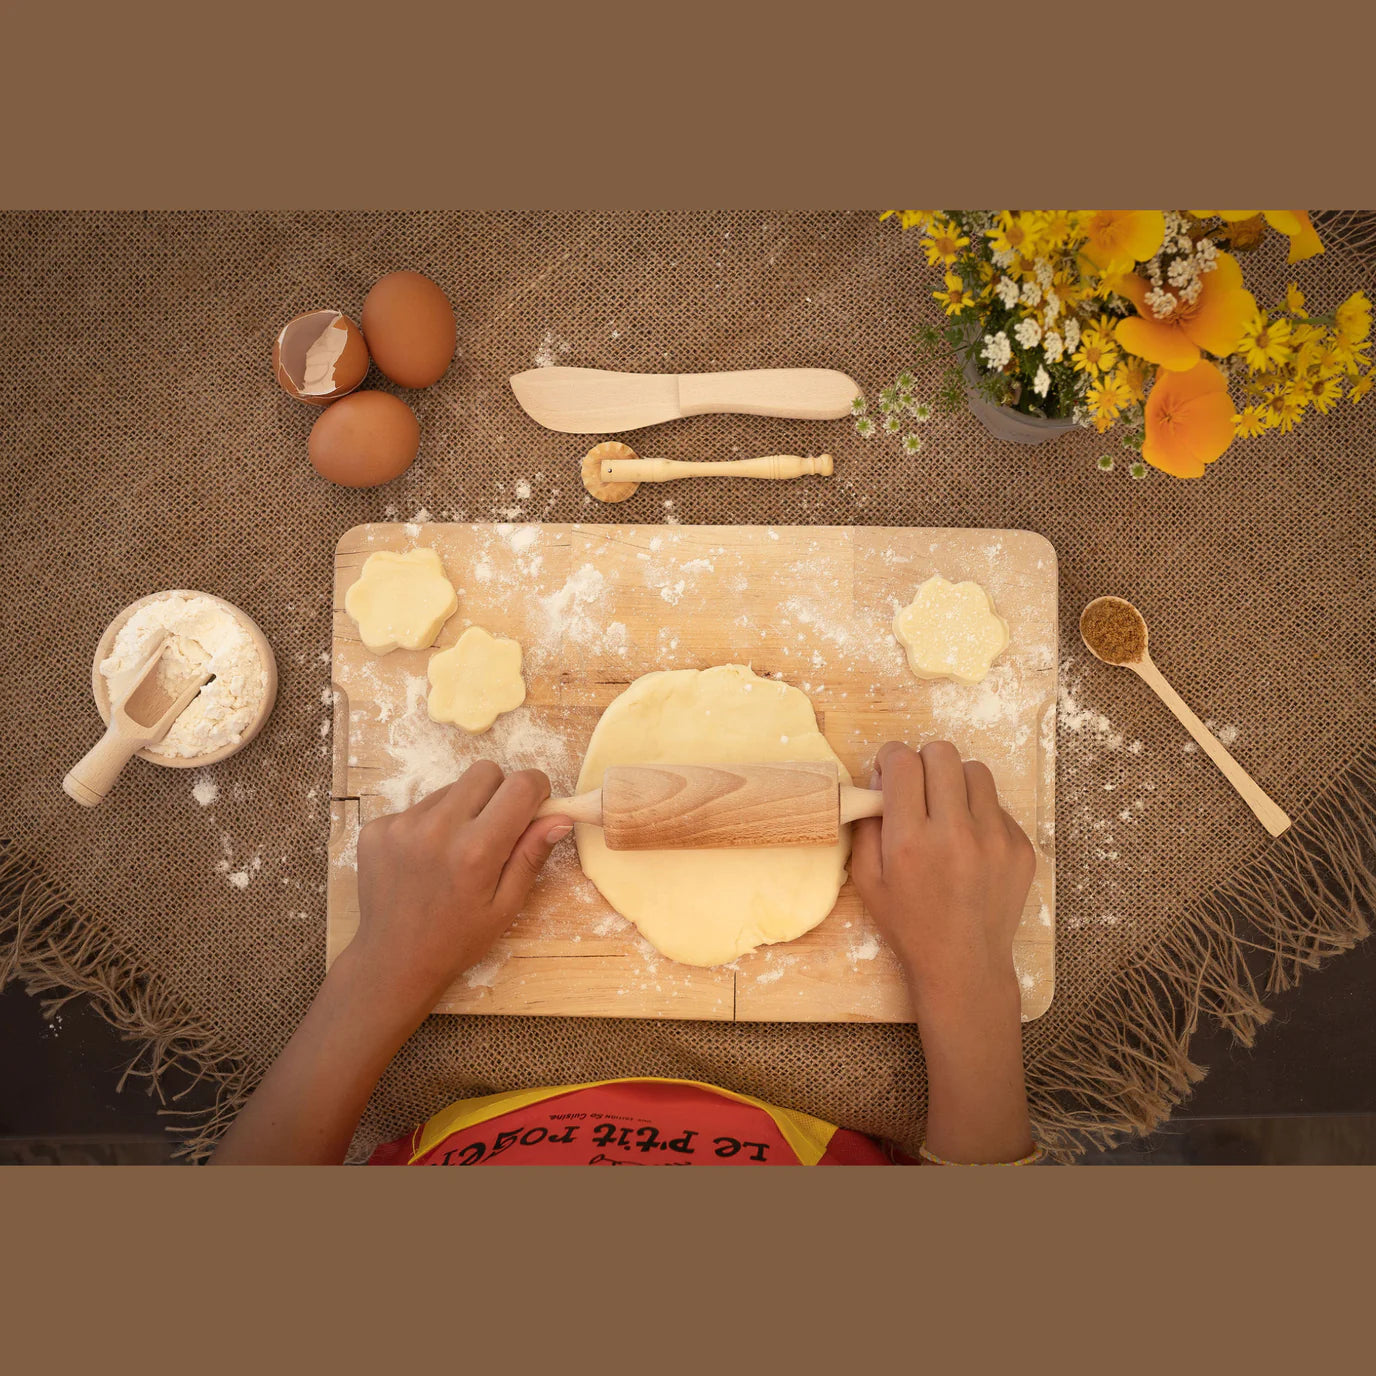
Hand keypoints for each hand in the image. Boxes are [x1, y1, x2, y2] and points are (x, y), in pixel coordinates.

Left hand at [350, 761, 572, 1020]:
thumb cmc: (457, 939)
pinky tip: (424, 860)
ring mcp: (400, 825)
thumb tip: (559, 816)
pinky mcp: (376, 828)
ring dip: (462, 809)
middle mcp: (436, 829)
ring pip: (450, 788)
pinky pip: (417, 806)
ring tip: (454, 852)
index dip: (535, 790)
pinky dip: (429, 824)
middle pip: (485, 772)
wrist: (393, 961)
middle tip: (494, 830)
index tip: (533, 808)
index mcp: (476, 850)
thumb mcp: (505, 906)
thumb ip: (531, 855)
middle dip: (499, 793)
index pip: (520, 785)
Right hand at [850, 740, 1036, 1163]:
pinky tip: (970, 844)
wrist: (964, 964)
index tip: (888, 774)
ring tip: (947, 810)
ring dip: (955, 781)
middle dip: (922, 761)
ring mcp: (995, 838)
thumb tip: (874, 784)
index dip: (890, 758)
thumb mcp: (868, 880)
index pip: (903, 761)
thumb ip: (866, 826)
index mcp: (911, 840)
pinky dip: (979, 813)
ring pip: (975, 770)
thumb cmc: (908, 924)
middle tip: (918, 787)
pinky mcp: (1021, 846)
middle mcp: (956, 832)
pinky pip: (998, 805)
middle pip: (941, 752)